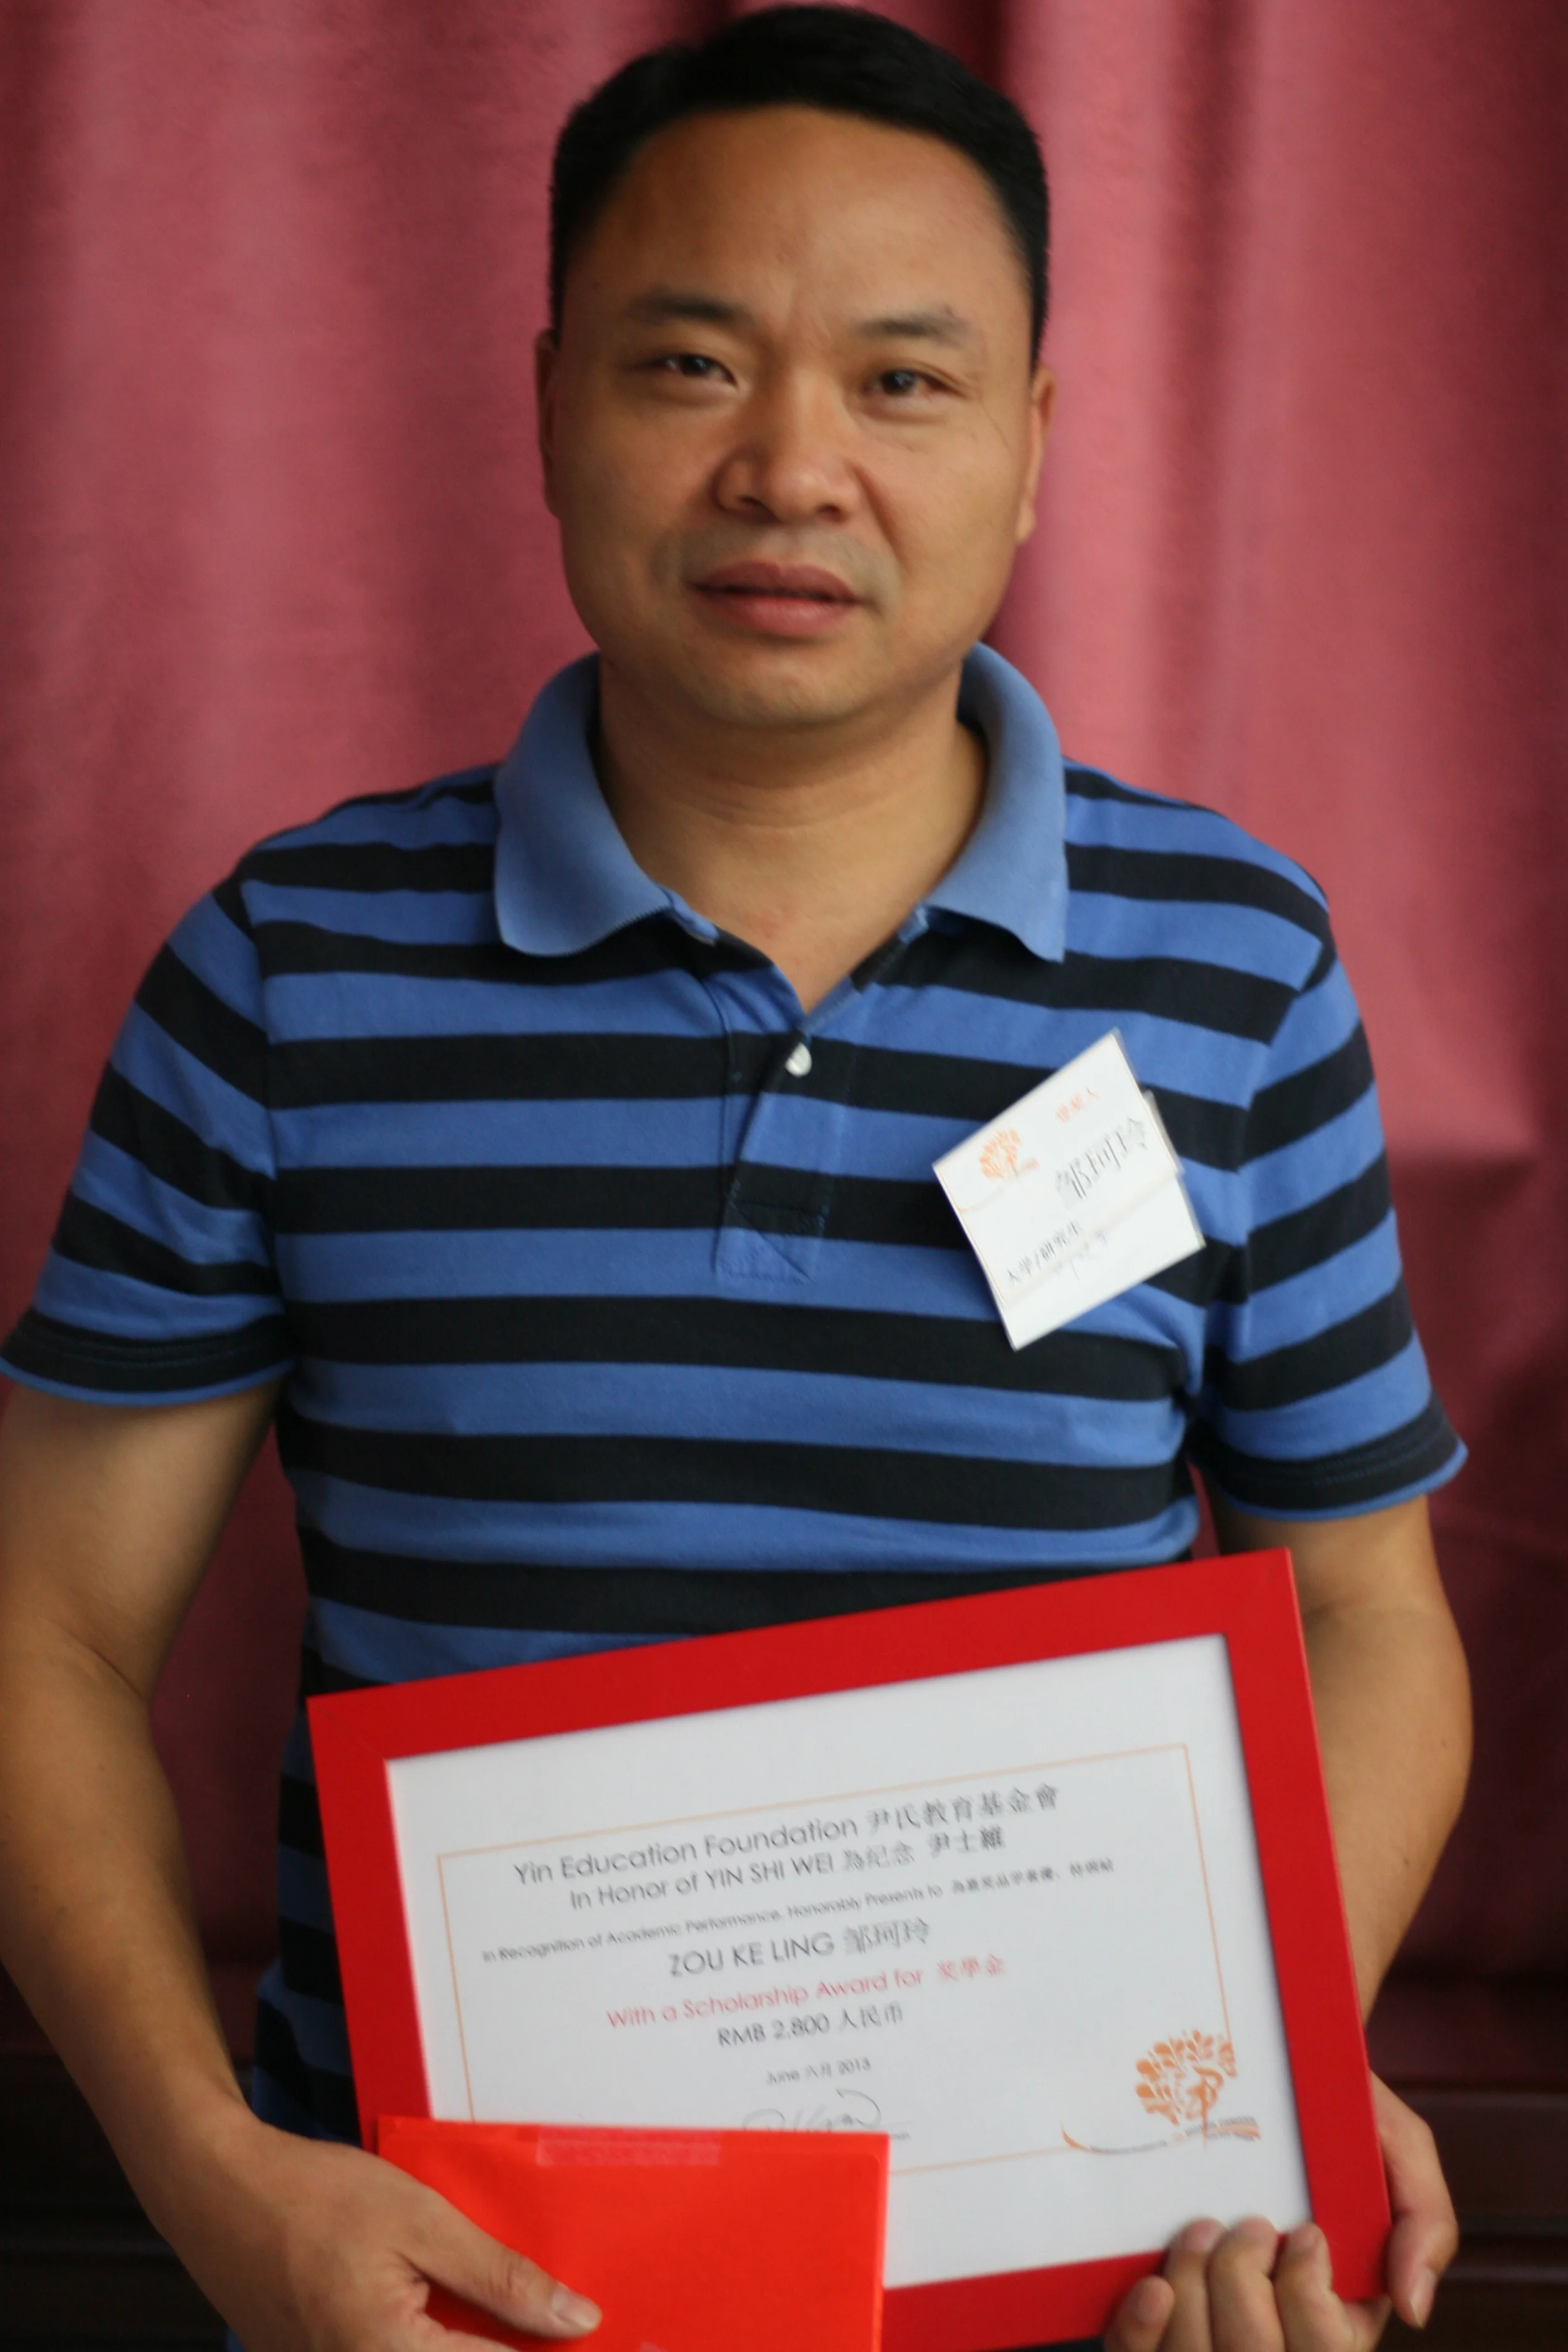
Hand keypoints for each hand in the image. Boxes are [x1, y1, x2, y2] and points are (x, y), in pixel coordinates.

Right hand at [174, 2117, 600, 2350]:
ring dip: (483, 2343)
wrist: (217, 2193)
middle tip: (569, 2319)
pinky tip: (472, 2317)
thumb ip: (500, 2279)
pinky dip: (443, 2340)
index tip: (625, 2342)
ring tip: (527, 2317)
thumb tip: (577, 2321)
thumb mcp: (422, 2221)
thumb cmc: (314, 2197)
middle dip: (518, 2345)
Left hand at [1103, 2076, 1456, 2348]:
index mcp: (1340, 2321)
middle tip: (1247, 2225)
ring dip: (1191, 2292)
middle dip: (1243, 2287)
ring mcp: (1210, 2333)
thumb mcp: (1400, 2151)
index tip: (1304, 2233)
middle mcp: (1275, 2337)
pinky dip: (1141, 2329)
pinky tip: (1153, 2285)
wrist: (1266, 2071)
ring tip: (1197, 2233)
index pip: (1325, 2350)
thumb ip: (1425, 2220)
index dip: (1308, 2299)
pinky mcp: (1153, 2325)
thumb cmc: (1339, 2119)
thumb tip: (1412, 2309)